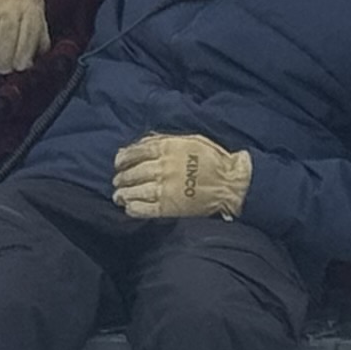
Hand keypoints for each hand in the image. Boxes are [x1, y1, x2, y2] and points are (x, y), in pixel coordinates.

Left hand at [113, 131, 251, 220]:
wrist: (233, 184)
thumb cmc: (214, 159)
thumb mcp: (190, 140)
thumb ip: (165, 141)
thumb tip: (141, 144)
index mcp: (167, 149)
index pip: (135, 152)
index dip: (123, 158)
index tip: (118, 162)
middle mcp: (163, 167)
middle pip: (133, 172)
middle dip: (122, 177)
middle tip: (117, 181)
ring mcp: (165, 188)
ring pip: (136, 191)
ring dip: (123, 194)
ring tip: (118, 196)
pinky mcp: (170, 207)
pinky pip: (146, 209)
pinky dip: (134, 209)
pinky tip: (129, 208)